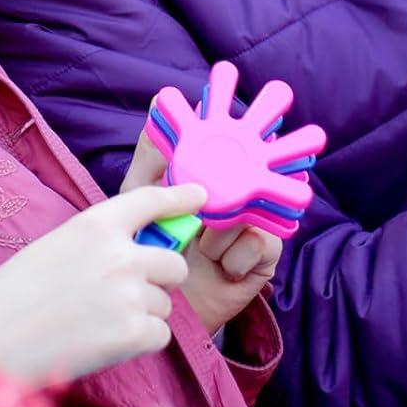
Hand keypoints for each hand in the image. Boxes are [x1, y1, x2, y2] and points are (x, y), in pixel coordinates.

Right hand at [0, 181, 205, 385]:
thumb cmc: (10, 298)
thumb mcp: (53, 247)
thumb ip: (97, 243)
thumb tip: (134, 249)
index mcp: (95, 225)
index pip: (149, 201)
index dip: (178, 197)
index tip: (200, 197)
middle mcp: (120, 254)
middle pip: (174, 262)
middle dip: (160, 280)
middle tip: (128, 296)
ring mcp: (129, 293)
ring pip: (165, 303)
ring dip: (144, 315)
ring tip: (99, 324)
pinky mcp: (132, 333)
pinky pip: (160, 335)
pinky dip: (140, 343)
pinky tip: (106, 344)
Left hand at [124, 123, 281, 334]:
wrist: (160, 304)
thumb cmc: (148, 245)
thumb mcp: (137, 197)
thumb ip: (149, 155)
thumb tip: (159, 105)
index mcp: (212, 168)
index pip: (233, 132)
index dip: (240, 117)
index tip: (230, 102)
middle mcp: (241, 186)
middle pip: (268, 156)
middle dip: (256, 162)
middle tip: (218, 195)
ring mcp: (258, 216)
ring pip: (253, 205)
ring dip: (219, 231)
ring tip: (201, 247)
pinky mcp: (268, 251)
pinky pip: (258, 239)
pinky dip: (231, 257)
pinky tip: (221, 268)